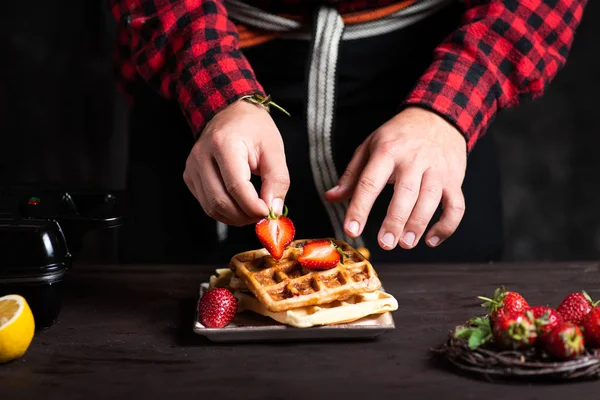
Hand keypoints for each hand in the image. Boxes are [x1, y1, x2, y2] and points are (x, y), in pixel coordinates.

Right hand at [183, 100, 289, 225]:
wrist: (230, 113)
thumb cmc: (253, 128)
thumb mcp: (274, 149)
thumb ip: (277, 180)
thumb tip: (273, 210)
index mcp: (223, 144)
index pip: (236, 186)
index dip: (253, 206)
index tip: (269, 213)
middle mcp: (202, 156)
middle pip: (220, 201)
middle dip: (244, 215)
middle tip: (262, 215)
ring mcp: (192, 167)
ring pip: (211, 208)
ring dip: (235, 217)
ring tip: (252, 211)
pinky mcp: (190, 177)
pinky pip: (206, 204)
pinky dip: (225, 212)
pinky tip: (239, 205)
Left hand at [325, 107, 466, 249]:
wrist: (438, 117)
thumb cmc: (398, 136)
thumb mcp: (370, 146)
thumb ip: (352, 175)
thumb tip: (331, 198)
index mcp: (387, 151)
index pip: (370, 182)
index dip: (359, 208)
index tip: (351, 230)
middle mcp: (413, 160)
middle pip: (405, 192)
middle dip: (395, 221)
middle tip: (385, 243)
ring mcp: (437, 170)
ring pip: (431, 199)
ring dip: (419, 224)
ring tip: (405, 243)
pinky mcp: (454, 180)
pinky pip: (456, 206)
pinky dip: (447, 226)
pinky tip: (431, 240)